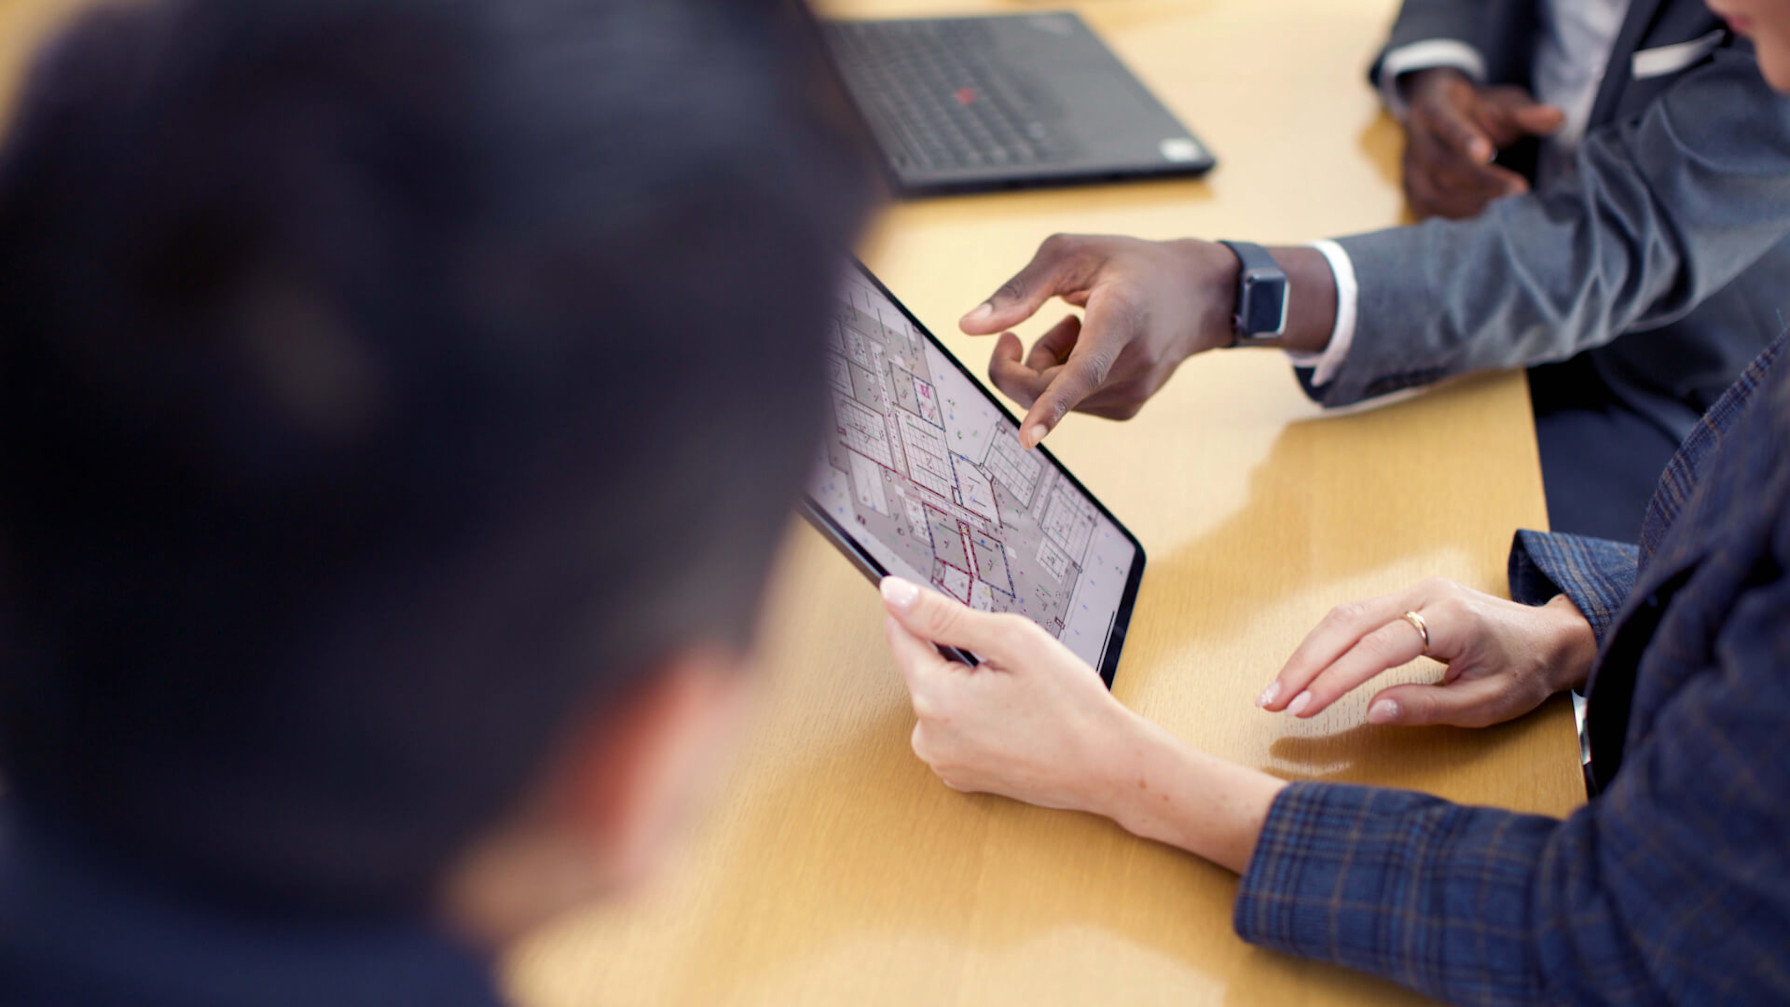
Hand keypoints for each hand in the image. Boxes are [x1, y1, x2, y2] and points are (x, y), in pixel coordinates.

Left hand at [878, 575, 1288, 872]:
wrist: (1108, 766)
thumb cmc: (1071, 706)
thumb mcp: (1011, 640)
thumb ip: (945, 616)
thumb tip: (896, 594)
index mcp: (935, 699)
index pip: (900, 635)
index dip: (923, 613)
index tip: (954, 612)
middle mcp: (928, 738)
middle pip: (923, 669)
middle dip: (958, 655)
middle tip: (1008, 664)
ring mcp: (944, 762)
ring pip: (940, 699)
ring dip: (968, 687)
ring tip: (1016, 695)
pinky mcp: (960, 776)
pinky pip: (954, 729)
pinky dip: (976, 717)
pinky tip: (1014, 719)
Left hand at [958, 235, 1237, 448]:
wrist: (1196, 295)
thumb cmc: (1127, 266)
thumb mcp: (1071, 254)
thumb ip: (1018, 290)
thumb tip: (969, 327)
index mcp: (1121, 316)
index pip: (1085, 369)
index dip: (1052, 403)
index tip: (1029, 437)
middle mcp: (1133, 362)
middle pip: (1046, 389)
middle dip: (1017, 363)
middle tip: (1026, 327)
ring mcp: (1134, 392)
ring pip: (1053, 398)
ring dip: (1046, 365)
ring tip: (1079, 328)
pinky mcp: (1128, 409)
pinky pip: (1070, 405)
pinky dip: (1064, 380)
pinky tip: (1095, 350)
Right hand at [1258, 578, 1595, 727]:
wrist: (1549, 637)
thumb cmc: (1523, 673)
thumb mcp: (1485, 703)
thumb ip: (1426, 706)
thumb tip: (1370, 713)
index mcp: (1450, 619)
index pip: (1378, 648)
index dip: (1335, 679)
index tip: (1302, 709)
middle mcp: (1425, 594)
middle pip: (1347, 623)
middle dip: (1303, 664)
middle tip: (1270, 702)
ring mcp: (1412, 591)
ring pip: (1343, 617)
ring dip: (1306, 654)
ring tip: (1276, 693)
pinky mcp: (1404, 599)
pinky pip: (1354, 618)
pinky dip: (1323, 645)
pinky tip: (1304, 672)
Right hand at [1400, 67, 1563, 219]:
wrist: (1441, 118)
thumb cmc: (1479, 110)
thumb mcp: (1502, 102)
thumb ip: (1525, 112)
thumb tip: (1556, 118)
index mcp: (1432, 108)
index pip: (1444, 123)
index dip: (1463, 138)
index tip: (1487, 153)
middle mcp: (1414, 141)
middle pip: (1442, 166)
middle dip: (1482, 181)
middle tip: (1520, 189)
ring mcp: (1409, 170)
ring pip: (1434, 194)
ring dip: (1473, 201)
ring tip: (1505, 201)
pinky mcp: (1412, 194)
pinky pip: (1431, 213)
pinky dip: (1460, 217)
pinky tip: (1485, 213)